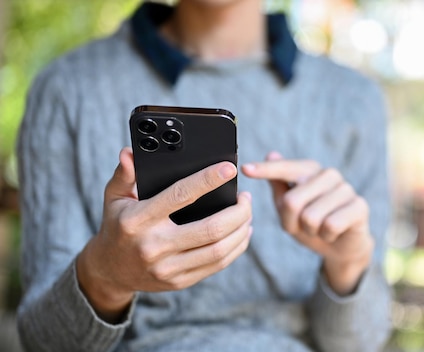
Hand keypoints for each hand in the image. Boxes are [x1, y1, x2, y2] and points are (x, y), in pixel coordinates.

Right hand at [76, 147, 252, 322]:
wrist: (109, 271)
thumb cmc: (117, 225)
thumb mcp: (114, 197)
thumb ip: (124, 174)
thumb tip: (130, 153)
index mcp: (138, 221)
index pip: (180, 196)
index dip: (208, 180)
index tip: (230, 168)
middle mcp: (154, 247)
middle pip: (211, 229)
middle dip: (238, 211)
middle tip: (246, 197)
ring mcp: (168, 268)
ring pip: (219, 250)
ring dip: (241, 229)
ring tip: (247, 213)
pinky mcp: (180, 282)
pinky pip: (217, 265)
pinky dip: (237, 248)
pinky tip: (242, 233)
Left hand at [242, 152, 372, 294]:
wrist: (342, 246)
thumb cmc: (312, 223)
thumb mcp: (290, 208)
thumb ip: (280, 184)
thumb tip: (272, 154)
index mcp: (310, 170)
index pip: (284, 168)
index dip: (265, 170)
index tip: (245, 169)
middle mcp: (329, 174)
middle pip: (292, 201)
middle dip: (291, 222)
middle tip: (303, 226)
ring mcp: (346, 188)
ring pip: (311, 216)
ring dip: (310, 231)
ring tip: (319, 228)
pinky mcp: (360, 206)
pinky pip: (330, 225)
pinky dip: (326, 236)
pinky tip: (333, 233)